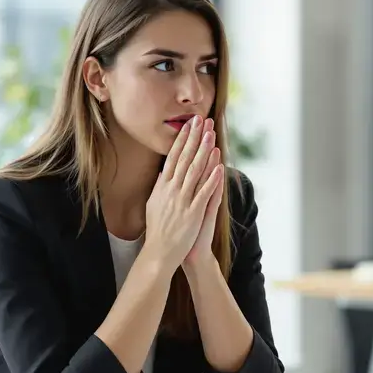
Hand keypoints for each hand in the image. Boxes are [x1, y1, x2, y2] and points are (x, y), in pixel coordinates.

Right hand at [143, 116, 222, 272]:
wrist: (160, 252)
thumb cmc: (158, 229)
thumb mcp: (153, 204)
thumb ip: (159, 187)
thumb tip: (163, 172)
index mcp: (162, 187)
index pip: (173, 157)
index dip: (182, 139)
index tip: (188, 124)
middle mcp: (171, 190)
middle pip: (184, 159)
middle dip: (194, 138)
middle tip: (201, 120)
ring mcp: (182, 201)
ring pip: (195, 171)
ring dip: (204, 151)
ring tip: (211, 135)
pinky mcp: (193, 212)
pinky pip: (204, 192)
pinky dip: (212, 178)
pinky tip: (219, 166)